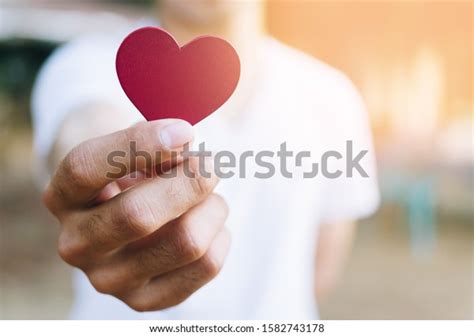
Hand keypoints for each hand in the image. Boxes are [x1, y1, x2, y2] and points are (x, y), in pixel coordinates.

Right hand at [43, 119, 229, 310]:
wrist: (126, 211)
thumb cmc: (132, 171)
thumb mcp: (132, 146)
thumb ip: (152, 141)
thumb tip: (182, 146)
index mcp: (62, 197)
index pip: (86, 168)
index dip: (140, 145)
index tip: (185, 130)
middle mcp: (77, 244)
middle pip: (139, 214)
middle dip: (191, 180)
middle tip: (212, 164)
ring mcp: (109, 280)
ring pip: (186, 242)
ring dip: (211, 207)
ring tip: (207, 196)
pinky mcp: (146, 300)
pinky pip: (207, 264)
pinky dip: (220, 234)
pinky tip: (207, 223)